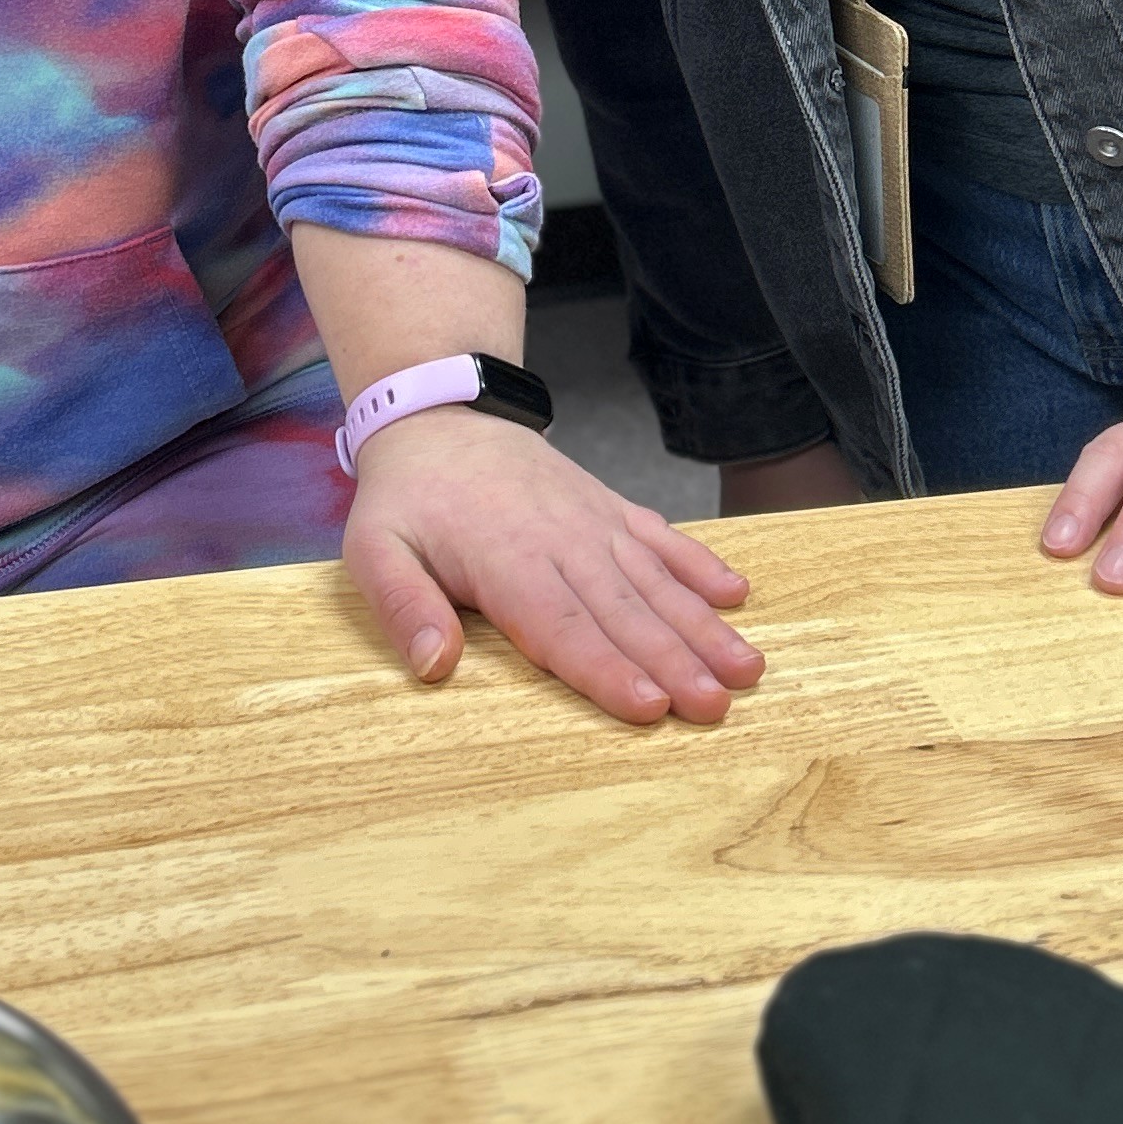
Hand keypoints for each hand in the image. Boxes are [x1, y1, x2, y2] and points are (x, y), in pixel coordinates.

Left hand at [342, 410, 763, 723]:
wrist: (441, 417)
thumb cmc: (408, 498)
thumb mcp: (374, 549)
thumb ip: (403, 606)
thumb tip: (434, 667)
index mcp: (505, 561)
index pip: (562, 626)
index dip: (607, 669)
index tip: (651, 706)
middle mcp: (562, 541)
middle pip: (624, 612)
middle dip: (675, 661)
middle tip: (718, 705)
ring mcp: (594, 522)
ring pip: (656, 580)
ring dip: (703, 626)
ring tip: (748, 666)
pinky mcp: (610, 508)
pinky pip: (662, 537)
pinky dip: (701, 564)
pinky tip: (738, 594)